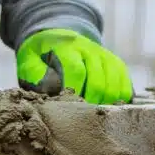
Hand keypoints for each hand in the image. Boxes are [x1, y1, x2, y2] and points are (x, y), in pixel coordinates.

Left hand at [16, 29, 132, 104]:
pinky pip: (125, 86)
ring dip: (104, 104)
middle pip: (99, 81)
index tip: (67, 107)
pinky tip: (105, 109)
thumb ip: (35, 74)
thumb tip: (50, 90)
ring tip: (90, 115)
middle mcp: (90, 49)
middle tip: (79, 117)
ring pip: (115, 86)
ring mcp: (106, 56)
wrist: (58, 37)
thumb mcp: (29, 61)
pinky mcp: (117, 65)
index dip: (74, 91)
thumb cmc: (41, 56)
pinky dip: (117, 101)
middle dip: (89, 103)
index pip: (76, 70)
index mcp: (67, 47)